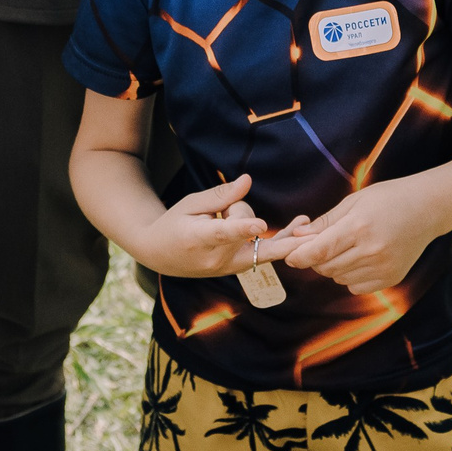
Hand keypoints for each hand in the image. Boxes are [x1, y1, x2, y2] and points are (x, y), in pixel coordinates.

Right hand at [128, 176, 271, 278]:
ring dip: (249, 225)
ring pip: (258, 235)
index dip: (244, 228)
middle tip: (218, 213)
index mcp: (197, 239)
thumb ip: (220, 194)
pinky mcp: (239, 270)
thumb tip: (247, 180)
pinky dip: (279, 244)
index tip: (261, 225)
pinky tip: (289, 235)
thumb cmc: (174, 224)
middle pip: (245, 222)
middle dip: (237, 210)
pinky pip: (267, 254)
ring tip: (226, 223)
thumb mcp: (190, 203)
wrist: (162, 255)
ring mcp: (229, 268)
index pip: (223, 232)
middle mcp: (216, 259)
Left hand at [275, 175, 437, 294]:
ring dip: (334, 267)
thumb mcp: (354, 201)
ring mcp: (383, 267)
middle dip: (316, 258)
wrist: (427, 209)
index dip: (300, 256)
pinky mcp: (391, 278)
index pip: (320, 250)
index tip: (289, 257)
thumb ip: (325, 222)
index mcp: (359, 227)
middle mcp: (371, 251)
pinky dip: (350, 276)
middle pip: (326, 267)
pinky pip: (356, 286)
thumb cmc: (388, 199)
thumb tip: (297, 237)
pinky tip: (361, 258)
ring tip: (347, 247)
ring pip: (339, 278)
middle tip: (322, 243)